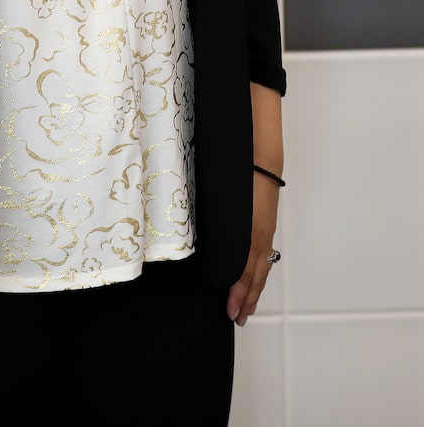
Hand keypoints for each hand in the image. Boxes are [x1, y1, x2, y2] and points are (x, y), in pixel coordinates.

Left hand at [226, 172, 280, 327]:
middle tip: (238, 318)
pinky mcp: (267, 226)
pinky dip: (259, 273)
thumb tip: (210, 249)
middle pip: (255, 276)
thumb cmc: (239, 177)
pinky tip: (254, 279)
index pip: (244, 272)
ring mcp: (266, 232)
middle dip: (247, 300)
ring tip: (247, 307)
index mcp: (250, 234)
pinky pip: (264, 256)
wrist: (261, 159)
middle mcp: (260, 236)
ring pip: (262, 268)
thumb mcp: (225, 205)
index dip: (238, 293)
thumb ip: (220, 229)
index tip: (231, 311)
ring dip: (254, 290)